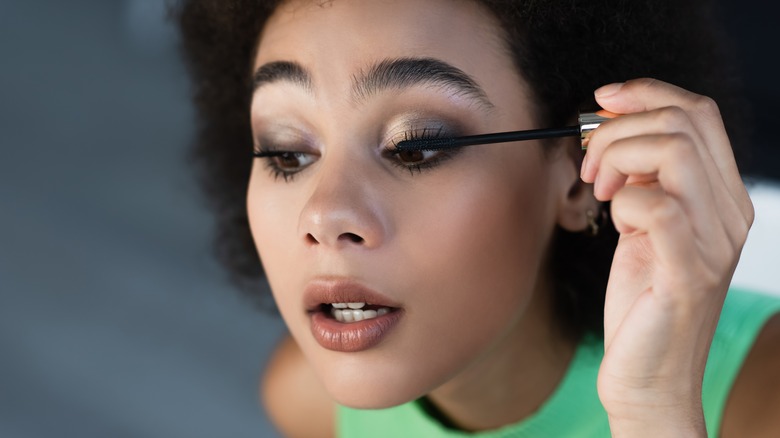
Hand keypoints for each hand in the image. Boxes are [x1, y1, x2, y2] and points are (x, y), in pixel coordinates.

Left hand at [580, 79, 753, 435]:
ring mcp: (714, 243)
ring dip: (618, 157)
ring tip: (600, 189)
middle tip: (592, 165)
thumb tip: (614, 129)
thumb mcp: (642, 226)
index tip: (603, 100)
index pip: (700, 113)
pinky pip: (657, 206)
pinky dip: (623, 201)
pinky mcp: (688, 273)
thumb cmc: (639, 300)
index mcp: (722, 197)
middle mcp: (730, 214)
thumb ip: (642, 180)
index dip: (647, 93)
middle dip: (620, 128)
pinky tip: (614, 221)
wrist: (648, 376)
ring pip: (675, 151)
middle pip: (685, 121)